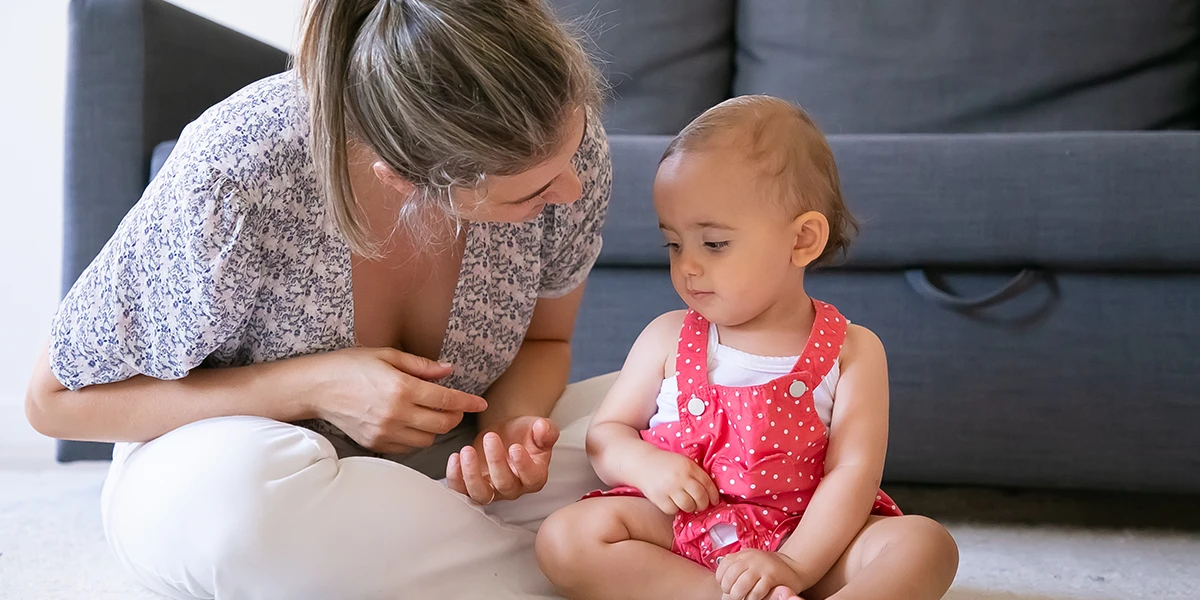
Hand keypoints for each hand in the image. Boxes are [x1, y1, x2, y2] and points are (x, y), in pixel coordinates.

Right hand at [304, 347, 487, 453]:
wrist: (316, 388)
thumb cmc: (350, 366)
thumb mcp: (387, 355)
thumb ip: (421, 366)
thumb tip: (449, 370)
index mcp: (401, 388)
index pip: (446, 400)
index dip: (467, 402)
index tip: (480, 403)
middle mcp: (395, 414)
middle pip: (442, 425)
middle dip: (454, 416)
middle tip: (453, 406)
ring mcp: (385, 432)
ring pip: (427, 440)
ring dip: (435, 429)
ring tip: (429, 414)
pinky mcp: (375, 444)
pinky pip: (407, 448)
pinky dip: (415, 437)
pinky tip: (410, 423)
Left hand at [446, 416, 559, 503]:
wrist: (507, 434)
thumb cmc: (525, 434)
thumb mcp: (539, 428)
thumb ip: (545, 430)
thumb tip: (543, 428)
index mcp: (535, 476)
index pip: (531, 477)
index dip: (523, 465)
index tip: (515, 447)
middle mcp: (514, 488)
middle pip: (504, 484)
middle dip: (496, 461)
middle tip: (490, 437)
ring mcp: (492, 491)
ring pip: (481, 494)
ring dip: (471, 474)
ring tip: (467, 450)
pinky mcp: (472, 487)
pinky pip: (461, 490)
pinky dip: (455, 478)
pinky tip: (455, 457)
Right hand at [629, 447, 719, 514]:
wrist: (642, 463)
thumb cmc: (666, 464)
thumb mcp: (683, 463)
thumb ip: (696, 474)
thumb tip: (711, 494)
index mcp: (689, 466)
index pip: (708, 484)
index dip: (714, 496)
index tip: (714, 501)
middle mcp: (680, 477)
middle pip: (700, 497)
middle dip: (703, 504)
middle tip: (700, 505)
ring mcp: (669, 488)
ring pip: (688, 506)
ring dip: (689, 507)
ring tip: (686, 503)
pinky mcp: (658, 497)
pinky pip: (673, 510)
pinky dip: (674, 509)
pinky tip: (672, 502)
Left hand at [716, 550, 807, 599]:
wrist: (793, 566)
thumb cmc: (768, 569)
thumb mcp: (750, 562)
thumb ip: (737, 567)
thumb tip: (722, 581)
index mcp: (743, 554)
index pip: (723, 566)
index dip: (721, 579)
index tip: (725, 587)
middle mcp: (751, 559)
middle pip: (730, 577)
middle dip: (728, 590)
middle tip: (732, 596)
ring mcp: (761, 567)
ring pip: (741, 586)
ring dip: (738, 596)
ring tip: (741, 599)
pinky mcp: (771, 577)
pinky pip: (756, 592)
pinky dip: (752, 598)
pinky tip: (753, 599)